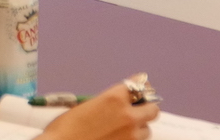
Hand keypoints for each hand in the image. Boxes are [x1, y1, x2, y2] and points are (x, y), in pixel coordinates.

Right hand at [37, 83, 159, 139]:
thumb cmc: (67, 127)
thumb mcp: (87, 105)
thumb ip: (108, 102)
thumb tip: (122, 102)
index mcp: (114, 98)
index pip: (138, 85)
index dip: (140, 84)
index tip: (142, 85)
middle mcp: (128, 115)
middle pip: (152, 108)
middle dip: (146, 107)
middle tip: (137, 108)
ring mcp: (131, 135)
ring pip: (147, 129)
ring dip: (139, 127)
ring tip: (123, 128)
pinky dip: (132, 138)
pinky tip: (119, 136)